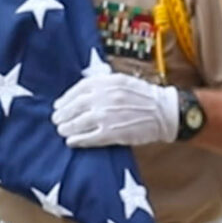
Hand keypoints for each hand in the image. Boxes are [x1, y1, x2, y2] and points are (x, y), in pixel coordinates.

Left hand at [51, 69, 181, 147]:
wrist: (165, 111)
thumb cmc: (145, 96)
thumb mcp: (123, 81)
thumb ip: (103, 84)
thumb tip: (82, 92)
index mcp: (107, 82)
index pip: (79, 89)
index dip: (66, 98)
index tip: (58, 105)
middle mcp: (105, 97)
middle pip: (75, 106)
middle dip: (63, 114)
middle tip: (56, 119)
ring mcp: (107, 115)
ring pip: (79, 123)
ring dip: (67, 128)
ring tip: (62, 130)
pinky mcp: (112, 133)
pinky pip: (89, 138)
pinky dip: (78, 140)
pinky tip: (72, 142)